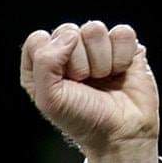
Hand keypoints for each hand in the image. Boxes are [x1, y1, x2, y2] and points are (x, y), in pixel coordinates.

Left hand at [20, 22, 159, 162]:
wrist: (120, 132)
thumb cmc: (81, 120)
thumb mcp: (49, 100)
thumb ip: (44, 63)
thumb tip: (70, 35)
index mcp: (42, 66)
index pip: (38, 40)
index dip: (50, 59)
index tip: (62, 82)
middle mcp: (67, 53)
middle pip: (67, 31)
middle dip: (78, 62)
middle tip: (85, 84)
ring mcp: (96, 48)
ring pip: (94, 30)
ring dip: (101, 61)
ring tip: (102, 79)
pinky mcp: (123, 46)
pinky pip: (122, 33)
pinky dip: (122, 56)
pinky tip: (119, 73)